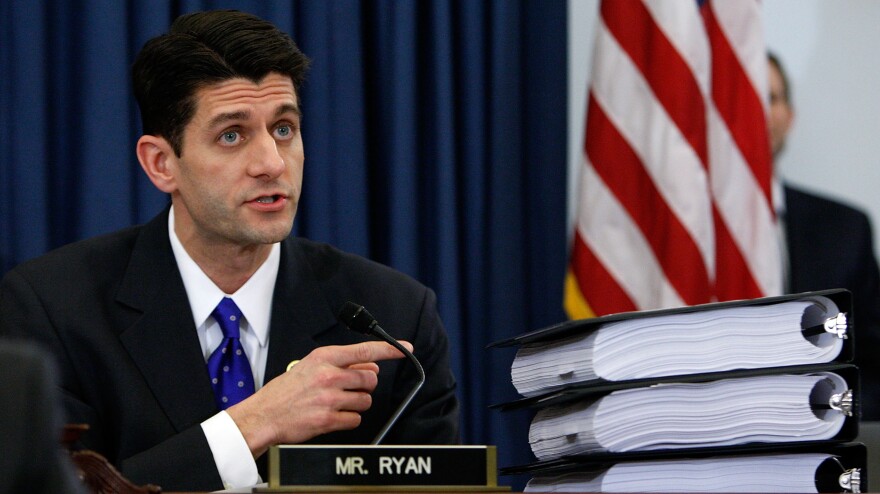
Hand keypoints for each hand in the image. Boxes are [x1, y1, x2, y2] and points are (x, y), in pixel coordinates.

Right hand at [226, 340, 411, 456]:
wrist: (264, 416)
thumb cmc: (286, 391)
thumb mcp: (310, 366)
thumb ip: (340, 364)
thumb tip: (370, 365)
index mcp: (324, 358)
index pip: (365, 349)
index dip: (390, 349)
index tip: (406, 347)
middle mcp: (328, 375)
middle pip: (370, 378)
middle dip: (366, 385)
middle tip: (349, 388)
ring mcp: (329, 398)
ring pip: (366, 400)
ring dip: (358, 403)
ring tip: (337, 403)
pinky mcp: (328, 419)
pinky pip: (356, 419)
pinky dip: (349, 419)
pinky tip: (333, 416)